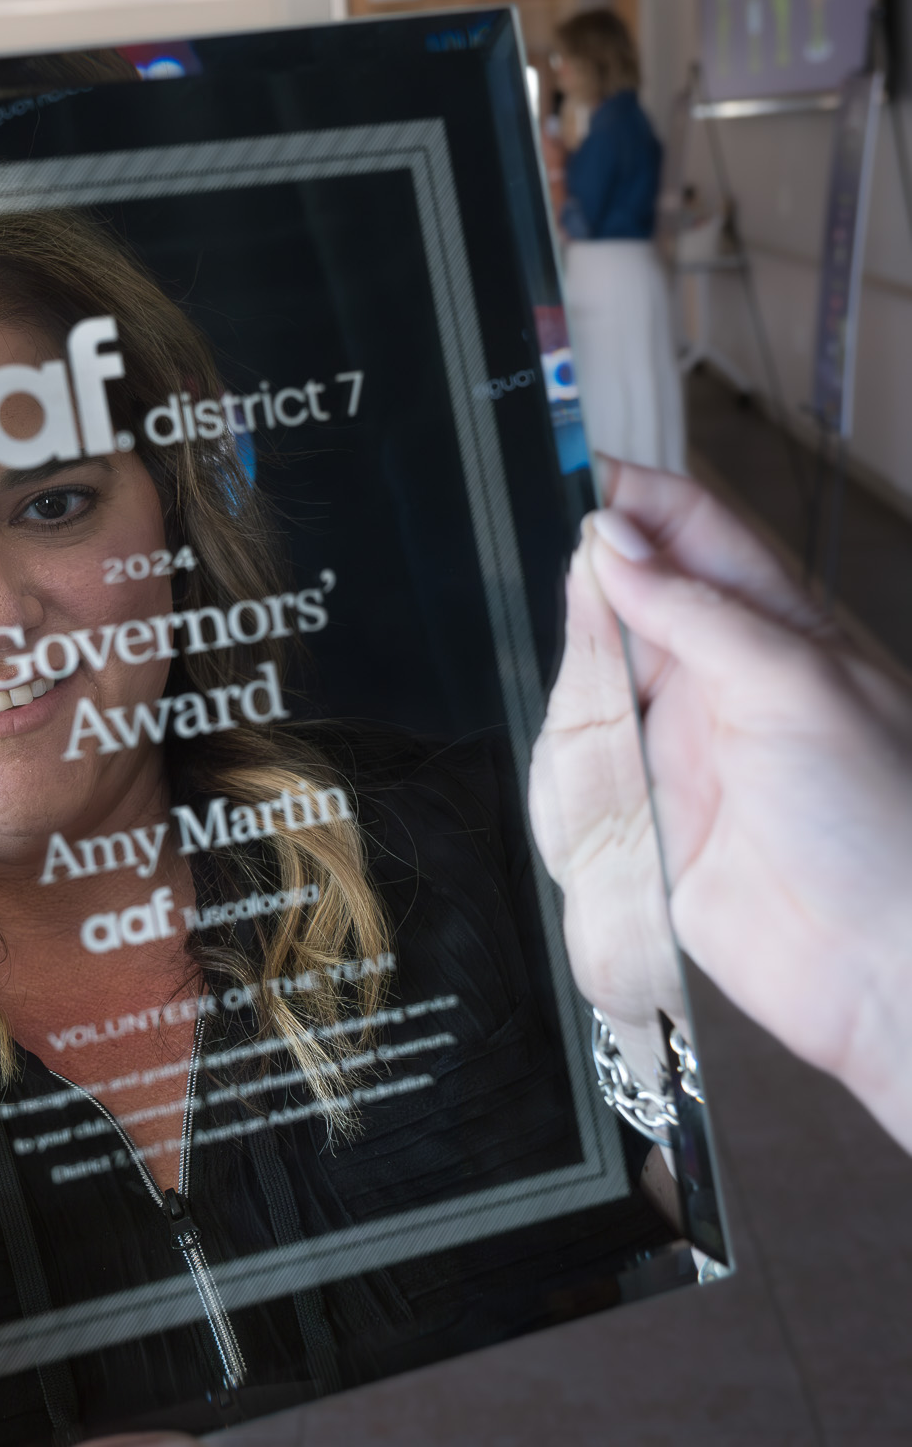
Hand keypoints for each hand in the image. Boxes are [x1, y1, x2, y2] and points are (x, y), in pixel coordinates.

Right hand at [532, 461, 911, 1148]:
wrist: (885, 969)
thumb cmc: (885, 825)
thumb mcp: (794, 684)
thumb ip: (695, 611)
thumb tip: (611, 546)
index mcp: (773, 626)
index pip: (686, 529)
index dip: (627, 499)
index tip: (566, 477)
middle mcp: (718, 683)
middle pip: (613, 612)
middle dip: (585, 620)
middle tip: (589, 641)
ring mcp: (678, 756)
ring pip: (580, 700)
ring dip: (577, 720)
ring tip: (613, 752)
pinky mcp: (646, 829)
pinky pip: (574, 792)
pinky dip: (570, 798)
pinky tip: (602, 812)